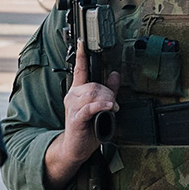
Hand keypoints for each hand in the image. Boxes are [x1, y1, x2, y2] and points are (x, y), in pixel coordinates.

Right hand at [44, 42, 119, 189]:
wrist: (76, 148)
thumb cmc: (87, 129)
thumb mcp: (101, 107)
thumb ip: (108, 91)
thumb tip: (115, 74)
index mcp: (77, 91)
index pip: (79, 69)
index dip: (81, 55)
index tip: (83, 41)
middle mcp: (73, 96)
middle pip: (94, 84)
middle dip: (108, 91)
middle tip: (114, 102)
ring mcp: (73, 106)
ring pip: (94, 93)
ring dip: (107, 99)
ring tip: (112, 107)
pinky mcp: (76, 117)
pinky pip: (91, 106)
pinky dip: (102, 105)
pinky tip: (110, 107)